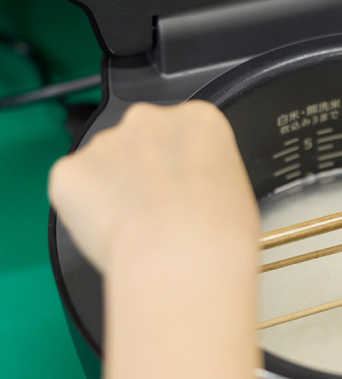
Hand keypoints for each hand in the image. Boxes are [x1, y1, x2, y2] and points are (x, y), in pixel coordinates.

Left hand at [49, 101, 258, 273]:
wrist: (181, 258)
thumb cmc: (217, 232)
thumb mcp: (234, 191)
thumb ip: (205, 176)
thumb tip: (192, 192)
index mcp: (197, 120)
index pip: (184, 133)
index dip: (182, 167)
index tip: (184, 189)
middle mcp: (149, 120)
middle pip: (140, 142)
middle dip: (143, 172)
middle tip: (159, 213)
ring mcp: (106, 143)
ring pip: (104, 166)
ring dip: (114, 192)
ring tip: (138, 230)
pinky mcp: (71, 170)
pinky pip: (73, 190)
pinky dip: (85, 212)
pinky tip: (112, 232)